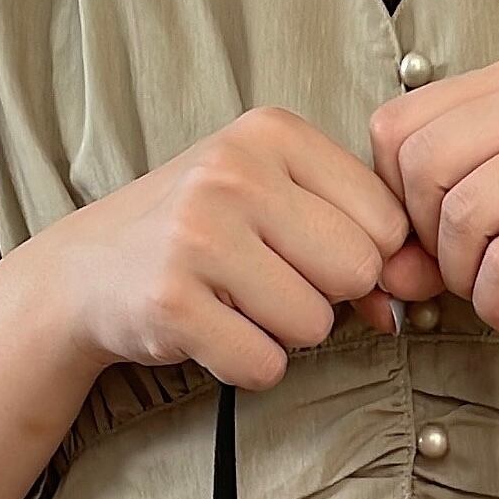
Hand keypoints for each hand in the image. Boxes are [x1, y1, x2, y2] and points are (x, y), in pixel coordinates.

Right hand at [44, 107, 419, 388]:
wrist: (89, 269)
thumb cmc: (199, 235)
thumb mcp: (276, 203)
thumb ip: (355, 237)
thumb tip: (410, 299)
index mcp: (271, 132)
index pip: (384, 219)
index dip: (363, 257)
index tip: (312, 258)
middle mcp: (234, 172)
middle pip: (357, 270)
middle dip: (325, 296)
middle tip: (267, 282)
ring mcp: (199, 236)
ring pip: (315, 324)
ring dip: (284, 334)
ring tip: (234, 302)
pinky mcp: (173, 303)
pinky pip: (265, 365)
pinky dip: (246, 365)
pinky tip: (212, 331)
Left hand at [368, 59, 498, 339]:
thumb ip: (445, 230)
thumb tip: (386, 270)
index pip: (399, 127)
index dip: (394, 200)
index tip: (426, 245)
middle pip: (423, 164)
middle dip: (425, 240)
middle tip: (457, 278)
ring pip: (465, 210)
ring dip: (461, 276)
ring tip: (488, 297)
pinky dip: (496, 299)